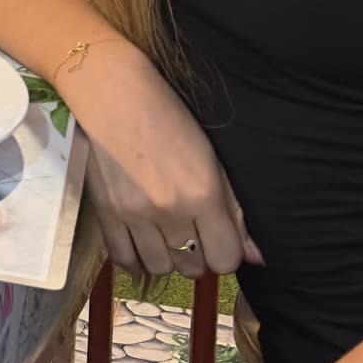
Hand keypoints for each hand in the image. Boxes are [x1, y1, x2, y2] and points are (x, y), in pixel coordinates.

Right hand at [82, 92, 261, 278]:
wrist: (113, 95)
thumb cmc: (170, 117)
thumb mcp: (213, 158)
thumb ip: (234, 210)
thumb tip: (256, 257)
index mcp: (203, 195)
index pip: (226, 260)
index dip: (226, 253)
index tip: (219, 237)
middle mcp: (170, 212)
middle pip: (193, 267)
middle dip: (198, 255)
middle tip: (192, 232)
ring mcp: (134, 216)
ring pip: (160, 268)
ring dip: (168, 258)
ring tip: (166, 236)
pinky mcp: (106, 213)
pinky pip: (124, 260)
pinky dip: (137, 260)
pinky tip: (142, 244)